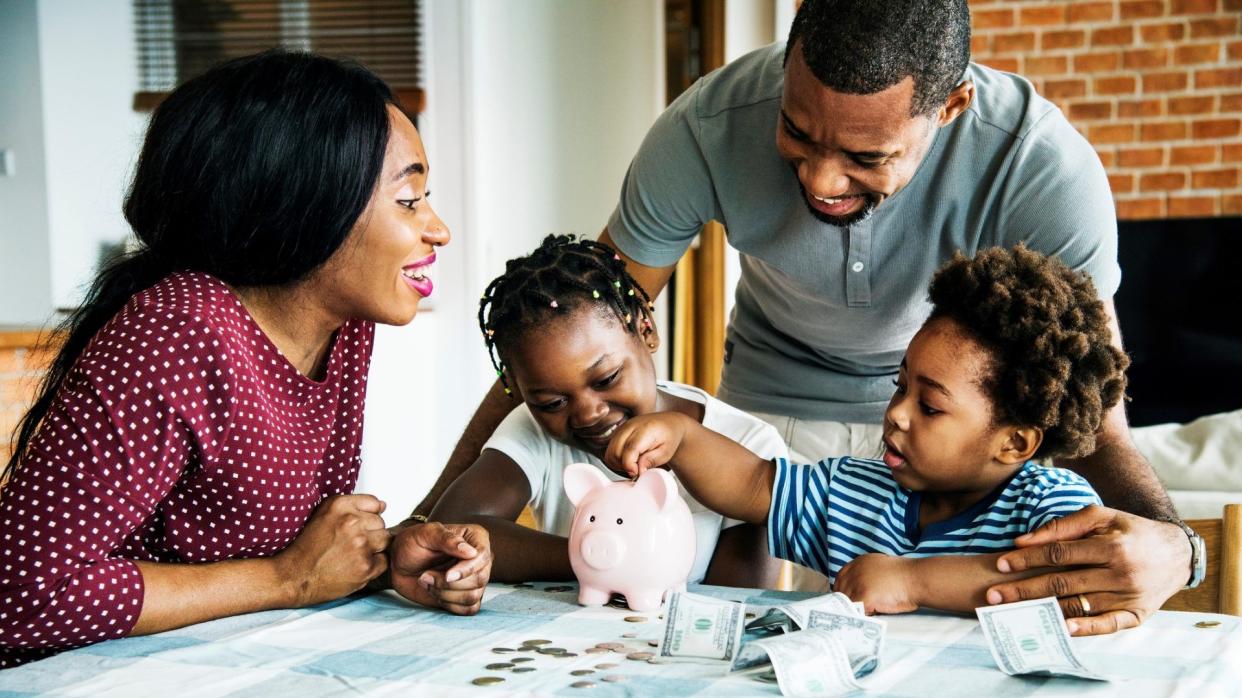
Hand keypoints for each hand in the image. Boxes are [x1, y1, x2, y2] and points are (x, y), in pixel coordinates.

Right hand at [274, 494, 390, 606]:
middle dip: (370, 533)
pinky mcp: (366, 566)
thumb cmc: (307, 549)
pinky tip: (355, 566)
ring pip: (385, 540)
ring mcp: (360, 544)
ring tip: (354, 555)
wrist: (294, 577)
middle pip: (380, 523)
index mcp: (340, 506)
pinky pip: (384, 561)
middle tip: (351, 545)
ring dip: (374, 548)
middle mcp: (351, 522)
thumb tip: (383, 506)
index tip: (356, 527)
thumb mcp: (323, 515)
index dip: (366, 517)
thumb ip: (353, 506)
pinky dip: (374, 566)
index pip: (375, 504)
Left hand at [390, 522, 492, 614]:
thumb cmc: (412, 543)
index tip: (447, 575)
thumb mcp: (425, 534)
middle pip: (480, 579)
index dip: (467, 569)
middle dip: (449, 584)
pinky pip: (469, 609)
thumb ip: (447, 539)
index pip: (483, 556)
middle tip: (426, 575)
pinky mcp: (466, 596)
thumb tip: (472, 552)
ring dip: (446, 594)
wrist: (398, 563)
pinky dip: (449, 605)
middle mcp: (479, 559)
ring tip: (427, 582)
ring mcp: (474, 579)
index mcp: (475, 538)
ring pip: (473, 596)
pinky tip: (434, 592)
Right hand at [604, 413, 691, 477]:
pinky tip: (628, 461)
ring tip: (633, 466)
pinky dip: (616, 461)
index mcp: (645, 429)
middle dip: (624, 467)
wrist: (668, 424)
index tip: (636, 473)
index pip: (630, 448)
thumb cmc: (669, 437)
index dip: (630, 465)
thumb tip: (638, 471)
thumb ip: (651, 460)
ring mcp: (622, 429)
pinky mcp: (617, 433)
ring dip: (618, 465)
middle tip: (637, 471)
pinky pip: (609, 452)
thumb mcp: (666, 452)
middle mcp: (630, 427)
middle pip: (616, 452)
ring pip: (610, 453)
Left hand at [834, 553, 919, 614]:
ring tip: (870, 611)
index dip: (844, 592)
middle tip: (859, 611)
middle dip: (848, 602)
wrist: (918, 578)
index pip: (840, 579)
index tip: (849, 602)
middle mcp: (855, 570)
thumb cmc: (906, 576)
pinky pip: (857, 611)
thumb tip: (857, 590)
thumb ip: (867, 574)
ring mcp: (858, 583)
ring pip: (848, 603)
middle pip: (841, 592)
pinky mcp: (864, 596)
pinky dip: (864, 616)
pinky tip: (874, 613)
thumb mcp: (881, 567)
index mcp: (859, 562)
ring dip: (856, 610)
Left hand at [986, 505, 1188, 635]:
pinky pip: (1107, 625)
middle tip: (994, 595)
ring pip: (1078, 605)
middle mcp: (1120, 573)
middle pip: (1062, 582)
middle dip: (1024, 589)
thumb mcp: (1101, 516)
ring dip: (1043, 610)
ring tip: (1014, 613)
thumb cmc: (1130, 530)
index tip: (1001, 564)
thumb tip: (1022, 540)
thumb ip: (1062, 526)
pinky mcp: (1137, 615)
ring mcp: (1129, 597)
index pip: (1058, 554)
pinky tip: (1060, 628)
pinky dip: (1084, 629)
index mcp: (1110, 546)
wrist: (1177, 553)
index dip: (1028, 559)